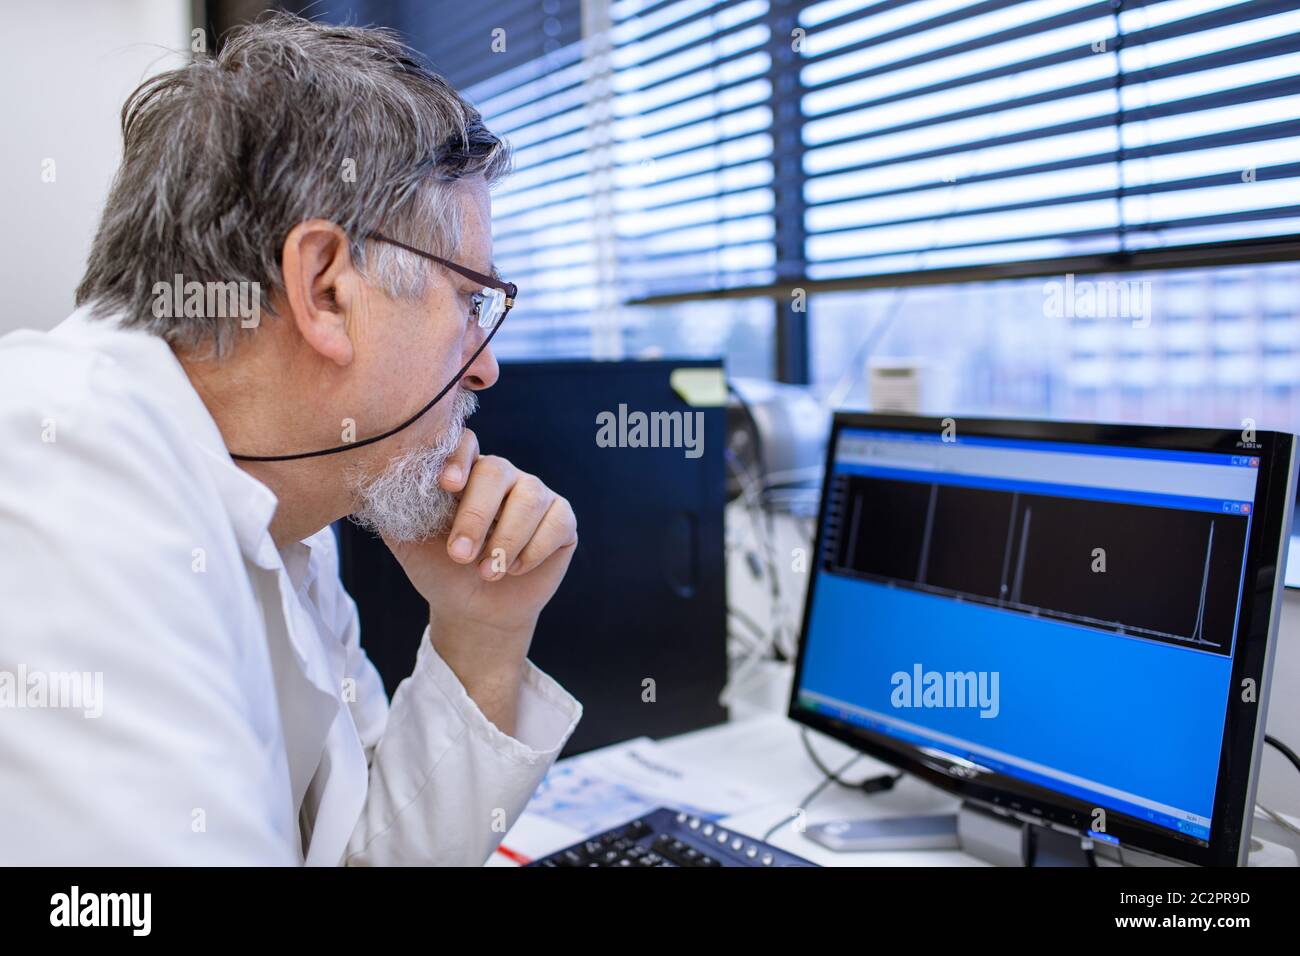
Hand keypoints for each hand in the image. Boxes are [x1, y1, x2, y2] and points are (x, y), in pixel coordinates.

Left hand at [383, 428, 576, 730]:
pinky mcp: (562, 520)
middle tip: (460, 555)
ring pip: (530, 498)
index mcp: (465, 472)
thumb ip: (392, 509)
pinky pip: (557, 522)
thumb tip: (365, 483)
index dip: (459, 458)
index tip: (447, 485)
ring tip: (487, 572)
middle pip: (498, 471)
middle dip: (477, 515)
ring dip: (506, 539)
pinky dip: (534, 549)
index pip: (466, 444)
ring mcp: (536, 495)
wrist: (474, 612)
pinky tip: (514, 569)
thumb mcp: (408, 541)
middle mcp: (503, 476)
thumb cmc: (440, 570)